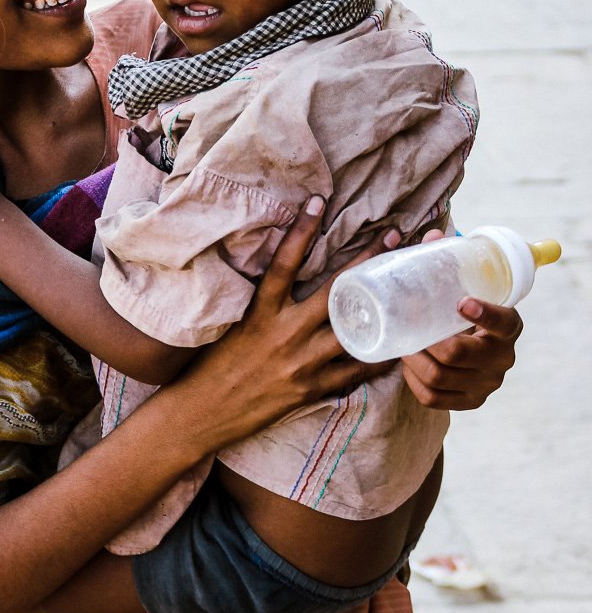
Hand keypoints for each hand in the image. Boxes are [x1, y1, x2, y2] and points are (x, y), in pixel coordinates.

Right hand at [173, 197, 389, 452]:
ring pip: (353, 332)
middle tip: (393, 235)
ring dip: (384, 311)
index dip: (302, 230)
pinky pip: (353, 372)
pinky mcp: (310, 389)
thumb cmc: (215, 364)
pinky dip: (376, 360)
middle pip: (335, 291)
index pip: (284, 263)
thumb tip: (286, 273)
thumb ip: (263, 303)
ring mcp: (300, 363)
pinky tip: (397, 348)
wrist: (203, 411)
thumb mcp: (234, 324)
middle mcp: (283, 333)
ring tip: (408, 292)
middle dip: (367, 260)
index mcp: (260, 312)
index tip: (320, 201)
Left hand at [398, 226, 522, 409]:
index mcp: (509, 328)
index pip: (505, 323)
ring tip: (403, 345)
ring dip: (415, 361)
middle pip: (460, 354)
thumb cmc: (463, 312)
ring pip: (440, 378)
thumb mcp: (464, 290)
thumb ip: (449, 263)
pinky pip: (433, 398)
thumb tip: (432, 236)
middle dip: (428, 341)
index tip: (462, 302)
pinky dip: (414, 382)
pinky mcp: (469, 402)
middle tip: (410, 328)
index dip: (486, 315)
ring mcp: (486, 385)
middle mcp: (502, 359)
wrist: (472, 347)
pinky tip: (409, 366)